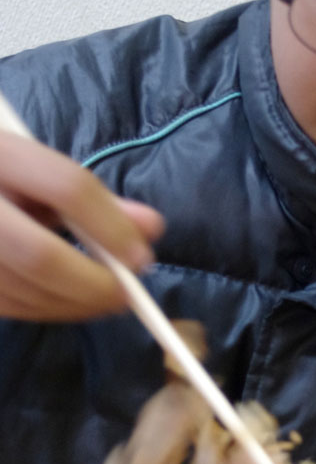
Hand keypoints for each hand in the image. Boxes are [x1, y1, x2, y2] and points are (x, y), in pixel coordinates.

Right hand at [0, 131, 163, 319]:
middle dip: (94, 284)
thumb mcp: (41, 174)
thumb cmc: (4, 175)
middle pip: (40, 256)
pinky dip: (49, 309)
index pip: (66, 188)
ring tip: (105, 300)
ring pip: (24, 290)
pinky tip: (70, 302)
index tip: (141, 256)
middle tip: (127, 295)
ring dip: (75, 304)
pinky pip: (10, 306)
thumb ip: (97, 200)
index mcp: (1, 154)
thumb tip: (151, 228)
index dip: (111, 227)